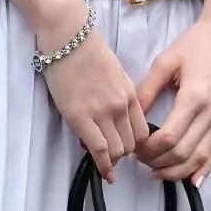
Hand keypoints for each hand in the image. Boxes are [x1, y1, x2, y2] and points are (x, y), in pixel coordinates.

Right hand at [39, 17, 148, 183]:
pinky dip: (103, 166)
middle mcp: (120, 105)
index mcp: (129, 93)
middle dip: (124, 154)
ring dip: (112, 160)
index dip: (137, 145)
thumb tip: (115, 119)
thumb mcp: (114, 73)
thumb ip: (119, 96)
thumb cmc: (87, 51)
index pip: (142, 130)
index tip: (129, 151)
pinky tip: (105, 174)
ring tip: (106, 162)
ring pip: (116, 151)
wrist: (68, 36)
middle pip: (131, 144)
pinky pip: (98, 150)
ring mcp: (101, 112)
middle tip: (114, 156)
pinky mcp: (80, 117)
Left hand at [133, 4, 210, 187]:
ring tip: (157, 172)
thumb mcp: (166, 61)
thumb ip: (147, 90)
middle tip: (140, 160)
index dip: (148, 149)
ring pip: (201, 159)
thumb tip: (129, 116)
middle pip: (183, 153)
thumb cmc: (196, 43)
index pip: (168, 137)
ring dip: (178, 171)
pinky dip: (204, 170)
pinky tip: (192, 181)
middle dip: (158, 163)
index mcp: (194, 97)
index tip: (134, 148)